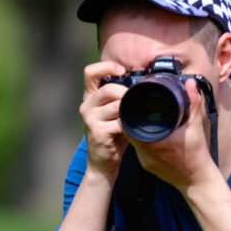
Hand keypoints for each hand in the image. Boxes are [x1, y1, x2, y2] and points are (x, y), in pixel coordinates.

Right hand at [80, 61, 130, 179]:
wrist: (102, 163)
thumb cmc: (112, 135)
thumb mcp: (114, 112)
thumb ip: (121, 97)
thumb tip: (143, 83)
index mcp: (89, 97)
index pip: (90, 72)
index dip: (106, 67)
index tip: (122, 70)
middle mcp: (86, 106)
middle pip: (108, 89)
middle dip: (126, 93)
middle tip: (136, 102)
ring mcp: (90, 119)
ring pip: (116, 105)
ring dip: (129, 110)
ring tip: (134, 117)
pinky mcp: (97, 132)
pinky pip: (119, 122)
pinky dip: (129, 125)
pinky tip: (132, 129)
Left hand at [129, 78, 220, 195]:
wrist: (198, 181)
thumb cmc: (197, 156)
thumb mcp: (195, 126)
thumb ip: (193, 103)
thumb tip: (190, 84)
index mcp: (153, 142)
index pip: (129, 124)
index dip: (128, 111)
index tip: (132, 102)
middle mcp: (145, 153)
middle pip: (129, 131)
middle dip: (133, 119)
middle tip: (136, 107)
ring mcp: (145, 162)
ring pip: (134, 141)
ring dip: (137, 130)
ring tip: (142, 119)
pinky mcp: (147, 167)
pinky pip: (139, 150)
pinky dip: (142, 141)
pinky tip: (149, 135)